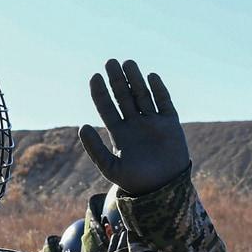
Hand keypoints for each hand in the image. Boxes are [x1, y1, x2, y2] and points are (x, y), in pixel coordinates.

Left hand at [79, 59, 191, 195]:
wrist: (163, 189)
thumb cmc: (135, 181)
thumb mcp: (110, 167)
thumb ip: (95, 148)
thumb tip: (81, 126)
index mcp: (119, 133)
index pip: (107, 108)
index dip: (100, 92)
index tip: (94, 77)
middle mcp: (135, 125)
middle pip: (124, 96)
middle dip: (117, 80)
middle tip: (110, 62)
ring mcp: (153, 122)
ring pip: (142, 95)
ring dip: (135, 79)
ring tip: (127, 63)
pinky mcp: (170, 124)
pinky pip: (164, 102)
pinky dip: (158, 89)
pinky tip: (151, 76)